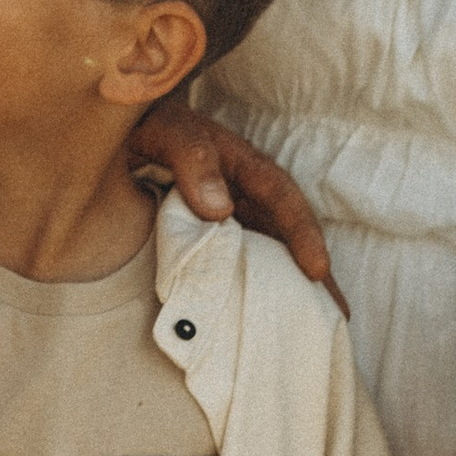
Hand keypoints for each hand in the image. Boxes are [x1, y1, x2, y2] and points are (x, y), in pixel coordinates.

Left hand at [131, 104, 338, 302]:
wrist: (117, 133)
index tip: (318, 270)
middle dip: (314, 275)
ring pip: (269, 255)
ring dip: (290, 288)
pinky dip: (254, 289)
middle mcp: (245, 195)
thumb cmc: (149, 127)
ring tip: (314, 327)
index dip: (303, 234)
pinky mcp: (212, 238)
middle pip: (288, 236)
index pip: (283, 199)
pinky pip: (239, 263)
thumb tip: (220, 210)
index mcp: (244, 167)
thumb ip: (191, 159)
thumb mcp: (167, 132)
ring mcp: (231, 218)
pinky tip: (260, 318)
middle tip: (338, 317)